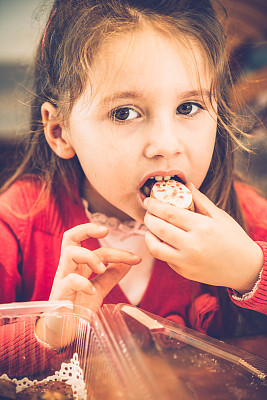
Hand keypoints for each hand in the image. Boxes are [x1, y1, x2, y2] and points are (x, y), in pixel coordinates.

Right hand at [49, 223, 141, 309]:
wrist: (61, 335)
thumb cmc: (76, 310)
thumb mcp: (98, 290)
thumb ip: (110, 276)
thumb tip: (127, 263)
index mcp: (77, 267)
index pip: (91, 246)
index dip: (116, 249)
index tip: (136, 258)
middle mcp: (68, 269)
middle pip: (70, 238)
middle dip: (88, 228)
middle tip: (106, 231)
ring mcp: (62, 281)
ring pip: (69, 253)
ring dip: (89, 256)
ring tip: (101, 269)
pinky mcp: (60, 295)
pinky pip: (69, 280)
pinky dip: (84, 283)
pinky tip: (92, 292)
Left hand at [144, 184, 262, 292]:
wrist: (245, 268)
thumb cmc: (234, 238)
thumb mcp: (220, 216)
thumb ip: (200, 201)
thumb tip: (187, 185)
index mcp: (202, 227)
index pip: (169, 213)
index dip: (155, 206)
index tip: (149, 201)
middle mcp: (192, 245)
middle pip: (159, 228)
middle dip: (149, 218)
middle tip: (148, 213)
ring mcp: (186, 261)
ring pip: (155, 247)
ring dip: (148, 236)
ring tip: (151, 228)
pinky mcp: (184, 272)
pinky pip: (164, 258)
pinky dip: (160, 248)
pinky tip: (164, 240)